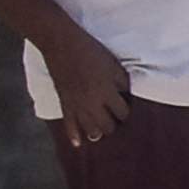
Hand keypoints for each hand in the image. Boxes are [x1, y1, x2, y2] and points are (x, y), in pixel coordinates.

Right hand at [39, 23, 132, 146]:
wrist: (61, 44)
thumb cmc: (91, 51)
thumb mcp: (113, 65)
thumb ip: (122, 82)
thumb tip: (127, 95)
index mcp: (108, 91)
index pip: (123, 113)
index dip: (126, 113)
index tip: (127, 110)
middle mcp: (93, 102)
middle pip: (107, 126)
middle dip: (113, 125)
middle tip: (116, 123)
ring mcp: (77, 104)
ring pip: (90, 129)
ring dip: (97, 133)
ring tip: (101, 134)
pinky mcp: (64, 102)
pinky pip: (68, 123)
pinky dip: (73, 135)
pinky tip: (78, 144)